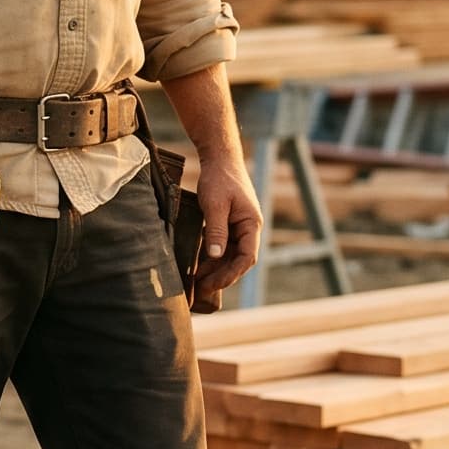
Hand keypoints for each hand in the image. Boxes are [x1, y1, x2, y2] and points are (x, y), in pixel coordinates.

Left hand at [191, 151, 261, 294]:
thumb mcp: (215, 204)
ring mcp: (239, 227)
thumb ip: (217, 230)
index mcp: (251, 224)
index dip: (231, 273)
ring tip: (197, 282)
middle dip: (221, 276)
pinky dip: (212, 257)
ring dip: (216, 269)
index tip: (213, 283)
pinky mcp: (228, 224)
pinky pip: (222, 246)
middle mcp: (248, 228)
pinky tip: (198, 266)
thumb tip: (216, 257)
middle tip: (201, 290)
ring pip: (230, 255)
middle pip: (238, 260)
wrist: (219, 158)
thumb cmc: (219, 178)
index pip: (247, 257)